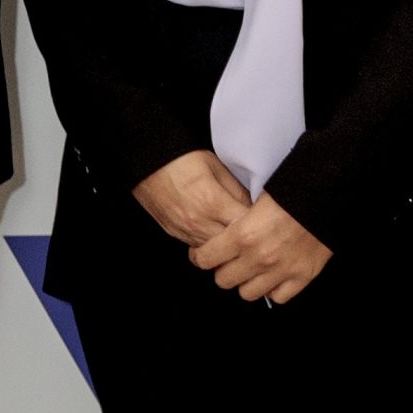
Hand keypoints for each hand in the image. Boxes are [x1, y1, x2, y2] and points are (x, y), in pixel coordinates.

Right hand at [130, 150, 250, 247]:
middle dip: (246, 242)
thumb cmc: (181, 159)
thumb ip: (238, 191)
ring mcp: (185, 230)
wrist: (146, 161)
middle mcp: (199, 222)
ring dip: (227, 247)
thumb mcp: (216, 167)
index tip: (266, 223)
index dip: (260, 226)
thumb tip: (256, 209)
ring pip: (216, 253)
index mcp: (213, 203)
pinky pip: (199, 247)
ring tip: (236, 237)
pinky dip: (209, 243)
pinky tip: (215, 233)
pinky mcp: (174, 233)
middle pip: (232, 247)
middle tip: (256, 235)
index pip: (247, 227)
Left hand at [191, 191, 332, 303]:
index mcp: (241, 235)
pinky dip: (272, 289)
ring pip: (248, 293)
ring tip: (248, 270)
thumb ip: (235, 223)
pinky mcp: (301, 277)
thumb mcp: (250, 203)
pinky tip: (272, 276)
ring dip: (245, 282)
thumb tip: (219, 233)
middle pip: (224, 280)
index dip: (199, 257)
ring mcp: (280, 270)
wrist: (321, 198)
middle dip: (221, 271)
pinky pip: (278, 297)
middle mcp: (258, 257)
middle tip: (225, 262)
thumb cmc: (286, 194)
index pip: (206, 259)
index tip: (199, 254)